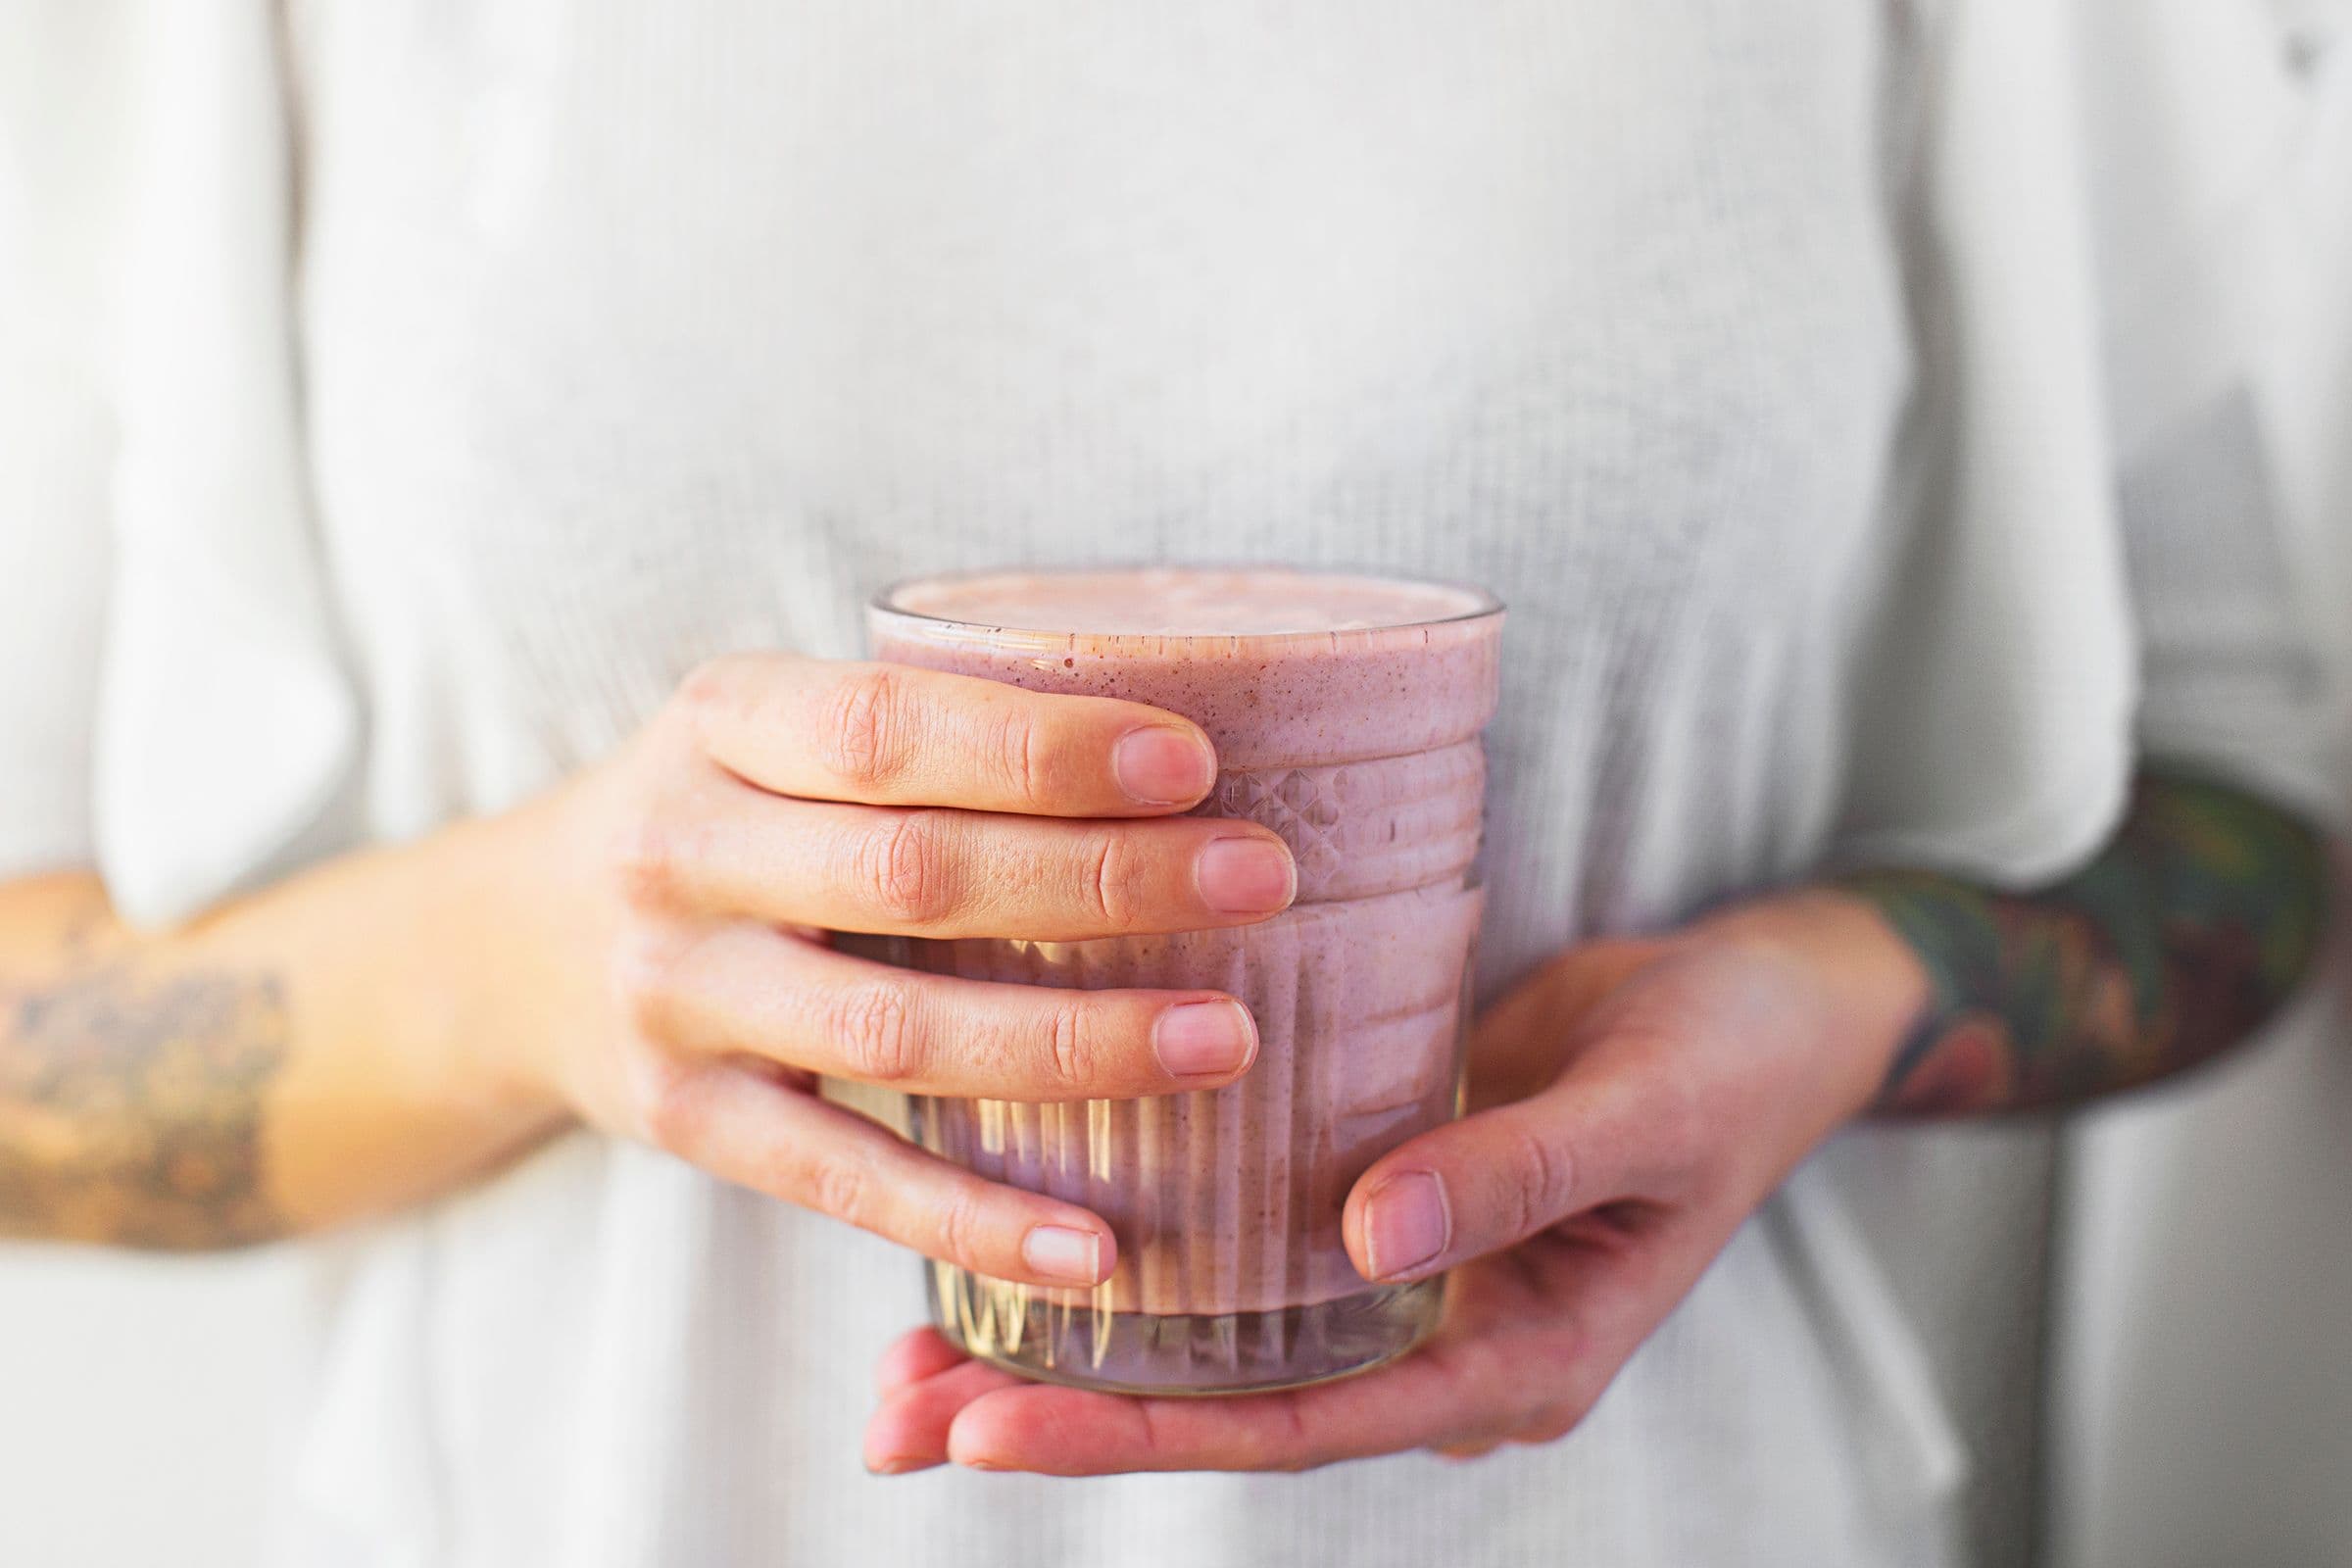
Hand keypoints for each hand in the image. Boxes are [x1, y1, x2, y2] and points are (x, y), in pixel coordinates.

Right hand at [502, 653, 1295, 1288]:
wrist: (508, 945)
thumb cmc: (725, 817)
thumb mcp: (772, 732)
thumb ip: (921, 737)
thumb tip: (1182, 757)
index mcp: (722, 722)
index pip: (891, 726)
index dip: (1043, 747)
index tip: (1195, 760)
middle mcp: (682, 853)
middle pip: (913, 876)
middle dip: (1103, 880)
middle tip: (1265, 880)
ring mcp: (675, 996)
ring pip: (895, 1034)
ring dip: (1074, 1043)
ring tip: (1226, 1042)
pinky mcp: (685, 1123)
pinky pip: (845, 1181)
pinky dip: (973, 1222)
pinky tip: (1097, 1249)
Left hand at [860, 894, 1923, 1473]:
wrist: (1771, 1003)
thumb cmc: (1731, 1060)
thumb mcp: (1647, 1111)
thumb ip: (1518, 1174)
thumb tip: (1368, 1241)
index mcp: (1510, 1362)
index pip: (1302, 1423)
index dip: (1145, 1429)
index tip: (991, 1424)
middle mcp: (1433, 1336)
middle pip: (1224, 1399)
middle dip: (1060, 1413)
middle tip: (892, 1411)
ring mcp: (1395, 1269)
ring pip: (1213, 1330)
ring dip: (1066, 1336)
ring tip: (904, 1345)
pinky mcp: (1366, 1185)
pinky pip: (1238, 1236)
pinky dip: (1131, 1237)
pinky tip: (1020, 1210)